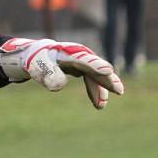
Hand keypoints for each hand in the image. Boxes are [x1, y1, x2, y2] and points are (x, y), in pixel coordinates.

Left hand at [0, 38, 123, 109]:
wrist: (40, 55)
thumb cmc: (39, 60)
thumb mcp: (38, 67)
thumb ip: (49, 74)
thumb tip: (59, 85)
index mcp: (68, 52)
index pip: (83, 58)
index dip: (95, 64)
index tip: (107, 70)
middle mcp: (79, 55)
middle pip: (95, 67)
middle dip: (107, 79)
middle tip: (118, 90)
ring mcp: (83, 62)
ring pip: (96, 76)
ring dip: (101, 90)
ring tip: (101, 106)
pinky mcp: (84, 69)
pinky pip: (92, 80)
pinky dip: (96, 91)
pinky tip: (98, 104)